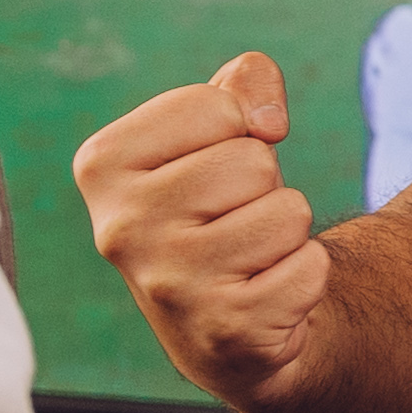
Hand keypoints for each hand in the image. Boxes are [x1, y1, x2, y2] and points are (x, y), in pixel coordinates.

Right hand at [74, 52, 335, 405]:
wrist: (228, 327)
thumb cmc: (221, 208)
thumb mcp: (219, 132)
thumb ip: (243, 83)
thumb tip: (267, 120)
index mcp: (102, 165)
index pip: (214, 106)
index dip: (238, 128)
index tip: (214, 168)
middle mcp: (120, 227)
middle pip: (254, 160)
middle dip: (263, 185)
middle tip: (233, 221)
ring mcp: (169, 284)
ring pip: (288, 211)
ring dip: (286, 231)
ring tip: (249, 256)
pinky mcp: (223, 329)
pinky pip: (309, 266)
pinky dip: (305, 275)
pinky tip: (265, 294)